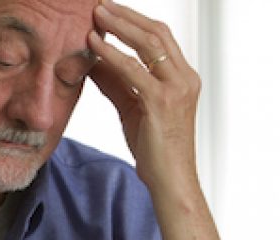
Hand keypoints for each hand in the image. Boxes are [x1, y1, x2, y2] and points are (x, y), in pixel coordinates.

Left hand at [87, 0, 200, 192]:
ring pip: (148, 43)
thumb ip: (116, 83)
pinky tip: (94, 43)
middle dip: (127, 15)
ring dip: (119, 25)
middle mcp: (185, 78)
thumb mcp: (132, 108)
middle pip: (157, 32)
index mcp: (183, 78)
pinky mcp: (162, 102)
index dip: (135, 20)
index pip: (161, 37)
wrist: (170, 181)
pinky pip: (133, 69)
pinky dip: (112, 53)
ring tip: (96, 14)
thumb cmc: (155, 150)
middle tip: (101, 4)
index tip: (110, 10)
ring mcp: (177, 88)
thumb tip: (93, 61)